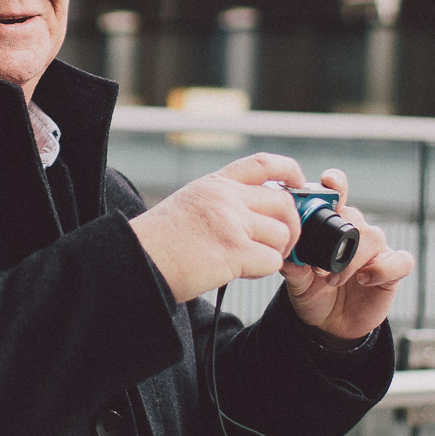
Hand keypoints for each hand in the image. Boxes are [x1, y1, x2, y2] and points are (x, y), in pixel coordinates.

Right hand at [129, 153, 307, 303]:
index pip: (263, 164)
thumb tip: (256, 216)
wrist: (135, 261)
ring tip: (254, 261)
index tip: (299, 182)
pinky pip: (272, 260)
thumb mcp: (189, 205)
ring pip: (282, 233)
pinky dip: (264, 270)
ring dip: (276, 251)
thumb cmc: (157, 243)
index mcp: (214, 184)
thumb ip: (222, 203)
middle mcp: (225, 197)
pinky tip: (242, 271)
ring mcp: (231, 222)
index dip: (289, 170)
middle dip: (292, 225)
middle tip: (282, 243)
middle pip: (283, 202)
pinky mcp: (234, 251)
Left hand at [281, 169, 414, 341]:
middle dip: (339, 237)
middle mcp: (357, 233)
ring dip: (353, 258)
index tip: (328, 182)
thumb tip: (286, 256)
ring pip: (375, 236)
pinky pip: (401, 261)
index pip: (338, 196)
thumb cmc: (313, 295)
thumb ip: (294, 268)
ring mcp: (377, 251)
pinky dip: (384, 268)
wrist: (330, 325)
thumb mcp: (297, 282)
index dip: (336, 185)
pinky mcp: (393, 271)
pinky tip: (365, 279)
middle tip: (320, 266)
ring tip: (333, 279)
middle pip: (356, 217)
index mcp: (332, 227)